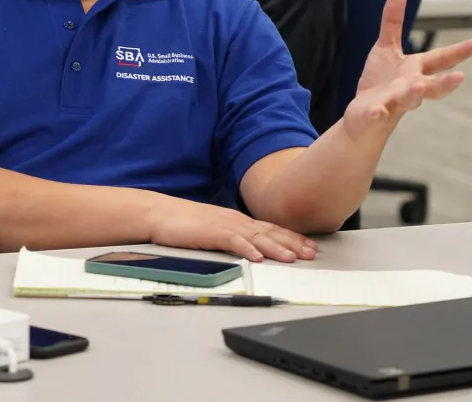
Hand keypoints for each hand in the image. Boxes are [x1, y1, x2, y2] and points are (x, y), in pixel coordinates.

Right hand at [146, 194, 317, 262]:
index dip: (291, 238)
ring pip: (255, 237)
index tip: (308, 246)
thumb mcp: (214, 230)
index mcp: (236, 220)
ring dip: (275, 248)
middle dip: (292, 243)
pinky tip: (258, 257)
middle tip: (311, 253)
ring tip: (292, 258)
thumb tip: (252, 249)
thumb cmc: (184, 224)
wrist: (159, 213)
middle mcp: (235, 220)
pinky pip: (232, 241)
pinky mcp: (210, 232)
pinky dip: (246, 249)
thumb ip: (233, 237)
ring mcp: (223, 225)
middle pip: (269, 232)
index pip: (269, 229)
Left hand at [346, 0, 471, 132]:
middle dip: (446, 82)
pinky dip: (376, 114)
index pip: (441, 60)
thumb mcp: (386, 48)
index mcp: (416, 70)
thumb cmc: (381, 82)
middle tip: (460, 77)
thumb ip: (393, 23)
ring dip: (414, 94)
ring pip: (408, 100)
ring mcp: (394, 102)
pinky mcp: (374, 114)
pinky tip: (374, 112)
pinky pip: (377, 115)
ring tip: (419, 87)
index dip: (460, 51)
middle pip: (432, 86)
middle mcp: (410, 88)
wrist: (364, 118)